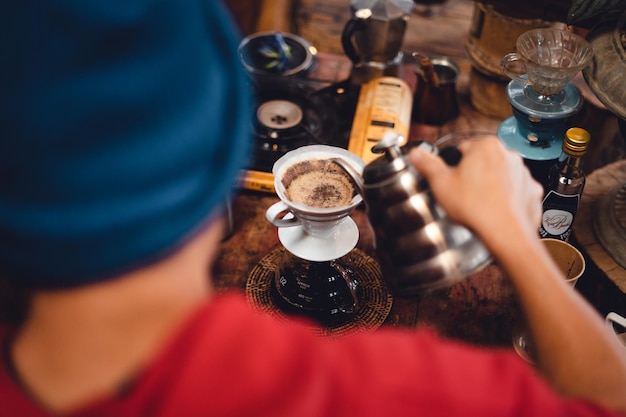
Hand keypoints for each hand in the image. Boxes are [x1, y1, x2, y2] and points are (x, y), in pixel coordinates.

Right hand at [408, 135, 543, 248]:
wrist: (505, 232)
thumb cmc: (476, 207)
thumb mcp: (441, 183)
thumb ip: (427, 164)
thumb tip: (417, 154)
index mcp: (486, 146)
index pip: (463, 148)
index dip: (453, 165)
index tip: (451, 178)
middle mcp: (508, 155)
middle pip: (483, 160)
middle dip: (473, 174)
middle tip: (462, 193)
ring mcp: (522, 173)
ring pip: (500, 175)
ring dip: (490, 185)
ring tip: (477, 203)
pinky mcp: (531, 191)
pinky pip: (515, 191)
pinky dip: (506, 198)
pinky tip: (494, 209)